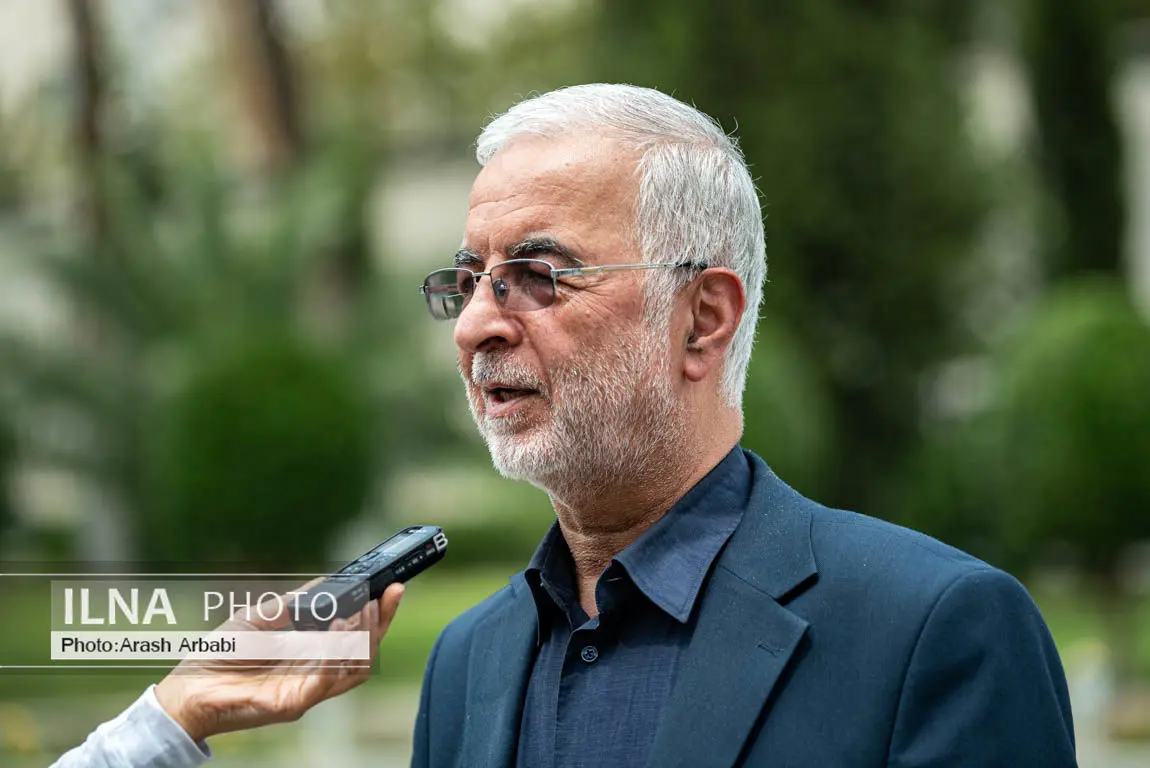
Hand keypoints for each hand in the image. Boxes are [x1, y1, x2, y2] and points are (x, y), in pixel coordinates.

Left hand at [154, 582, 403, 741]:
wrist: (184, 689)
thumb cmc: (220, 655)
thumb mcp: (262, 618)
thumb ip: (296, 604)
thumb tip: (330, 581)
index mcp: (311, 657)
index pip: (358, 639)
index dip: (379, 615)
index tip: (392, 587)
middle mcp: (314, 677)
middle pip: (365, 656)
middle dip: (380, 624)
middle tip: (385, 595)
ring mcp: (305, 692)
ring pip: (352, 670)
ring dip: (362, 638)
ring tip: (361, 609)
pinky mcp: (291, 704)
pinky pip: (323, 682)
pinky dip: (334, 656)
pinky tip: (338, 630)